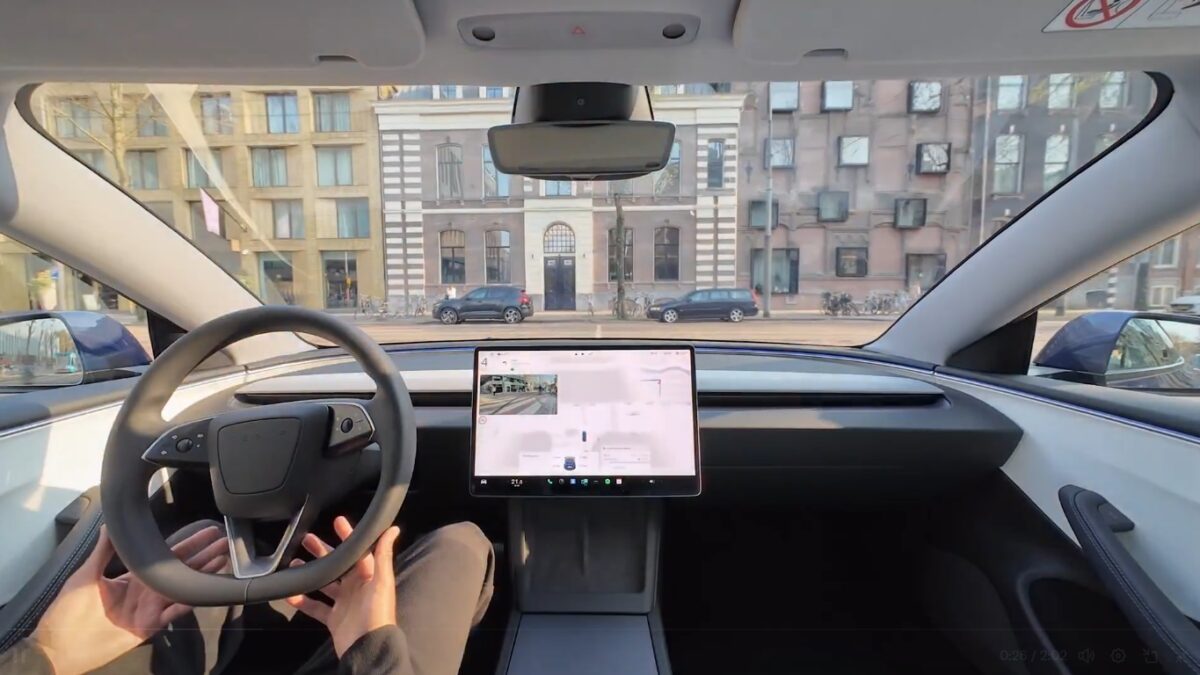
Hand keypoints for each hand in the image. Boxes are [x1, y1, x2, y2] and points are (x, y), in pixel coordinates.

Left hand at [32, 524, 227, 674]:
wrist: (59, 645)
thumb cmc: (68, 610)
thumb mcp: (85, 575)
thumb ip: (103, 551)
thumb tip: (110, 524)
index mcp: (134, 576)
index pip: (166, 556)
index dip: (188, 544)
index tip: (206, 532)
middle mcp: (147, 590)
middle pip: (181, 570)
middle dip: (204, 556)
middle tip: (225, 543)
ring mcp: (150, 609)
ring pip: (182, 589)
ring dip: (202, 576)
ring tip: (223, 562)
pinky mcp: (149, 626)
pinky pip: (172, 614)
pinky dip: (186, 603)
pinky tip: (202, 592)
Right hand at [285, 516, 400, 657]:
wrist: (368, 646)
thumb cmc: (377, 613)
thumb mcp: (382, 580)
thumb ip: (384, 555)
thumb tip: (393, 529)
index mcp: (369, 576)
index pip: (357, 550)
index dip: (348, 536)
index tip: (337, 521)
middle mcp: (356, 587)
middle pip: (337, 565)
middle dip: (323, 551)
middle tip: (307, 539)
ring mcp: (344, 603)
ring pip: (324, 584)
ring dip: (311, 573)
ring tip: (294, 563)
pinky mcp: (334, 618)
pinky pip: (316, 607)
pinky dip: (303, 601)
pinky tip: (291, 594)